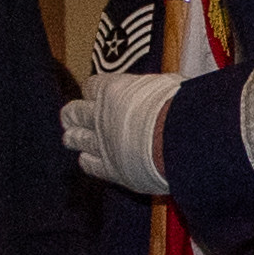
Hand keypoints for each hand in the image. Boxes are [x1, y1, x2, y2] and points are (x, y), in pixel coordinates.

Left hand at [64, 70, 183, 199]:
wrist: (180, 140)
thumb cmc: (179, 108)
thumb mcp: (167, 86)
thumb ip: (154, 89)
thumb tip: (162, 90)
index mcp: (114, 90)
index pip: (91, 86)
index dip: (93, 90)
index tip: (97, 93)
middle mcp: (102, 116)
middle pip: (74, 112)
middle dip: (73, 114)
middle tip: (72, 116)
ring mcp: (102, 143)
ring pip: (75, 138)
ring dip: (74, 137)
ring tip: (73, 138)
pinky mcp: (110, 168)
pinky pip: (89, 164)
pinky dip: (88, 161)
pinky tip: (90, 160)